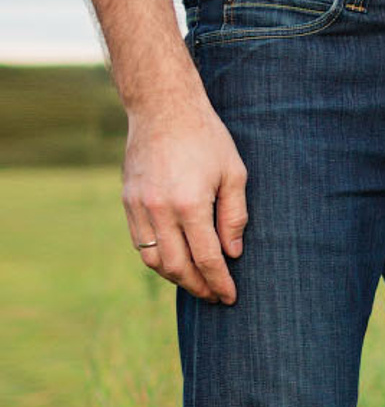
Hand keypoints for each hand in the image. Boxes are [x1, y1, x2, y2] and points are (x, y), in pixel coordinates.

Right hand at [123, 94, 248, 304]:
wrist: (164, 109)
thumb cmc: (207, 138)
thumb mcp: (234, 173)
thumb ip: (234, 216)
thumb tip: (233, 254)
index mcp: (190, 204)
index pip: (207, 258)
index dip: (220, 282)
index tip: (230, 297)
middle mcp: (160, 210)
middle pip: (177, 266)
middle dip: (198, 287)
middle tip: (215, 296)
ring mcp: (139, 207)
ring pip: (154, 260)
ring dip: (175, 277)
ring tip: (197, 282)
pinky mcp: (127, 201)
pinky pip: (140, 243)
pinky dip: (158, 258)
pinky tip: (176, 260)